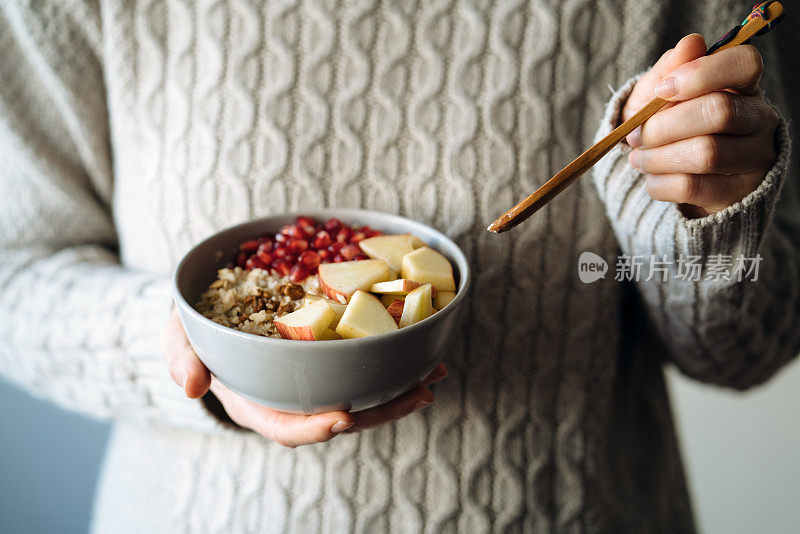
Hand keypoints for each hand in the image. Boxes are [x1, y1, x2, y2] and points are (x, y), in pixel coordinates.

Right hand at [161, 308, 444, 446]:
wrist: (213, 315)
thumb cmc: (196, 331)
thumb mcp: (179, 338)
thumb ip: (182, 358)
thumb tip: (191, 386)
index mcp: (256, 403)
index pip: (285, 427)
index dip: (312, 428)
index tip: (343, 419)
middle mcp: (292, 400)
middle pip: (339, 416)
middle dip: (381, 411)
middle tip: (419, 394)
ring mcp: (313, 384)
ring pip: (360, 396)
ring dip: (398, 389)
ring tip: (433, 375)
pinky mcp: (329, 364)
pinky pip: (363, 369)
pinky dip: (393, 363)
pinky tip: (421, 352)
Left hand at [622, 34, 777, 217]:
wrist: (672, 178)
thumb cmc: (667, 127)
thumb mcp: (658, 96)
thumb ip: (670, 69)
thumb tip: (692, 43)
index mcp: (743, 86)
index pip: (744, 64)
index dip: (701, 73)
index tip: (662, 90)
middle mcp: (759, 120)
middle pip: (718, 112)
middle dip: (663, 125)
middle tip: (634, 136)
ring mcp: (754, 159)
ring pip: (705, 154)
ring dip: (657, 157)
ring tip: (638, 159)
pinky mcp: (738, 194)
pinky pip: (692, 187)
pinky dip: (660, 183)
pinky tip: (651, 178)